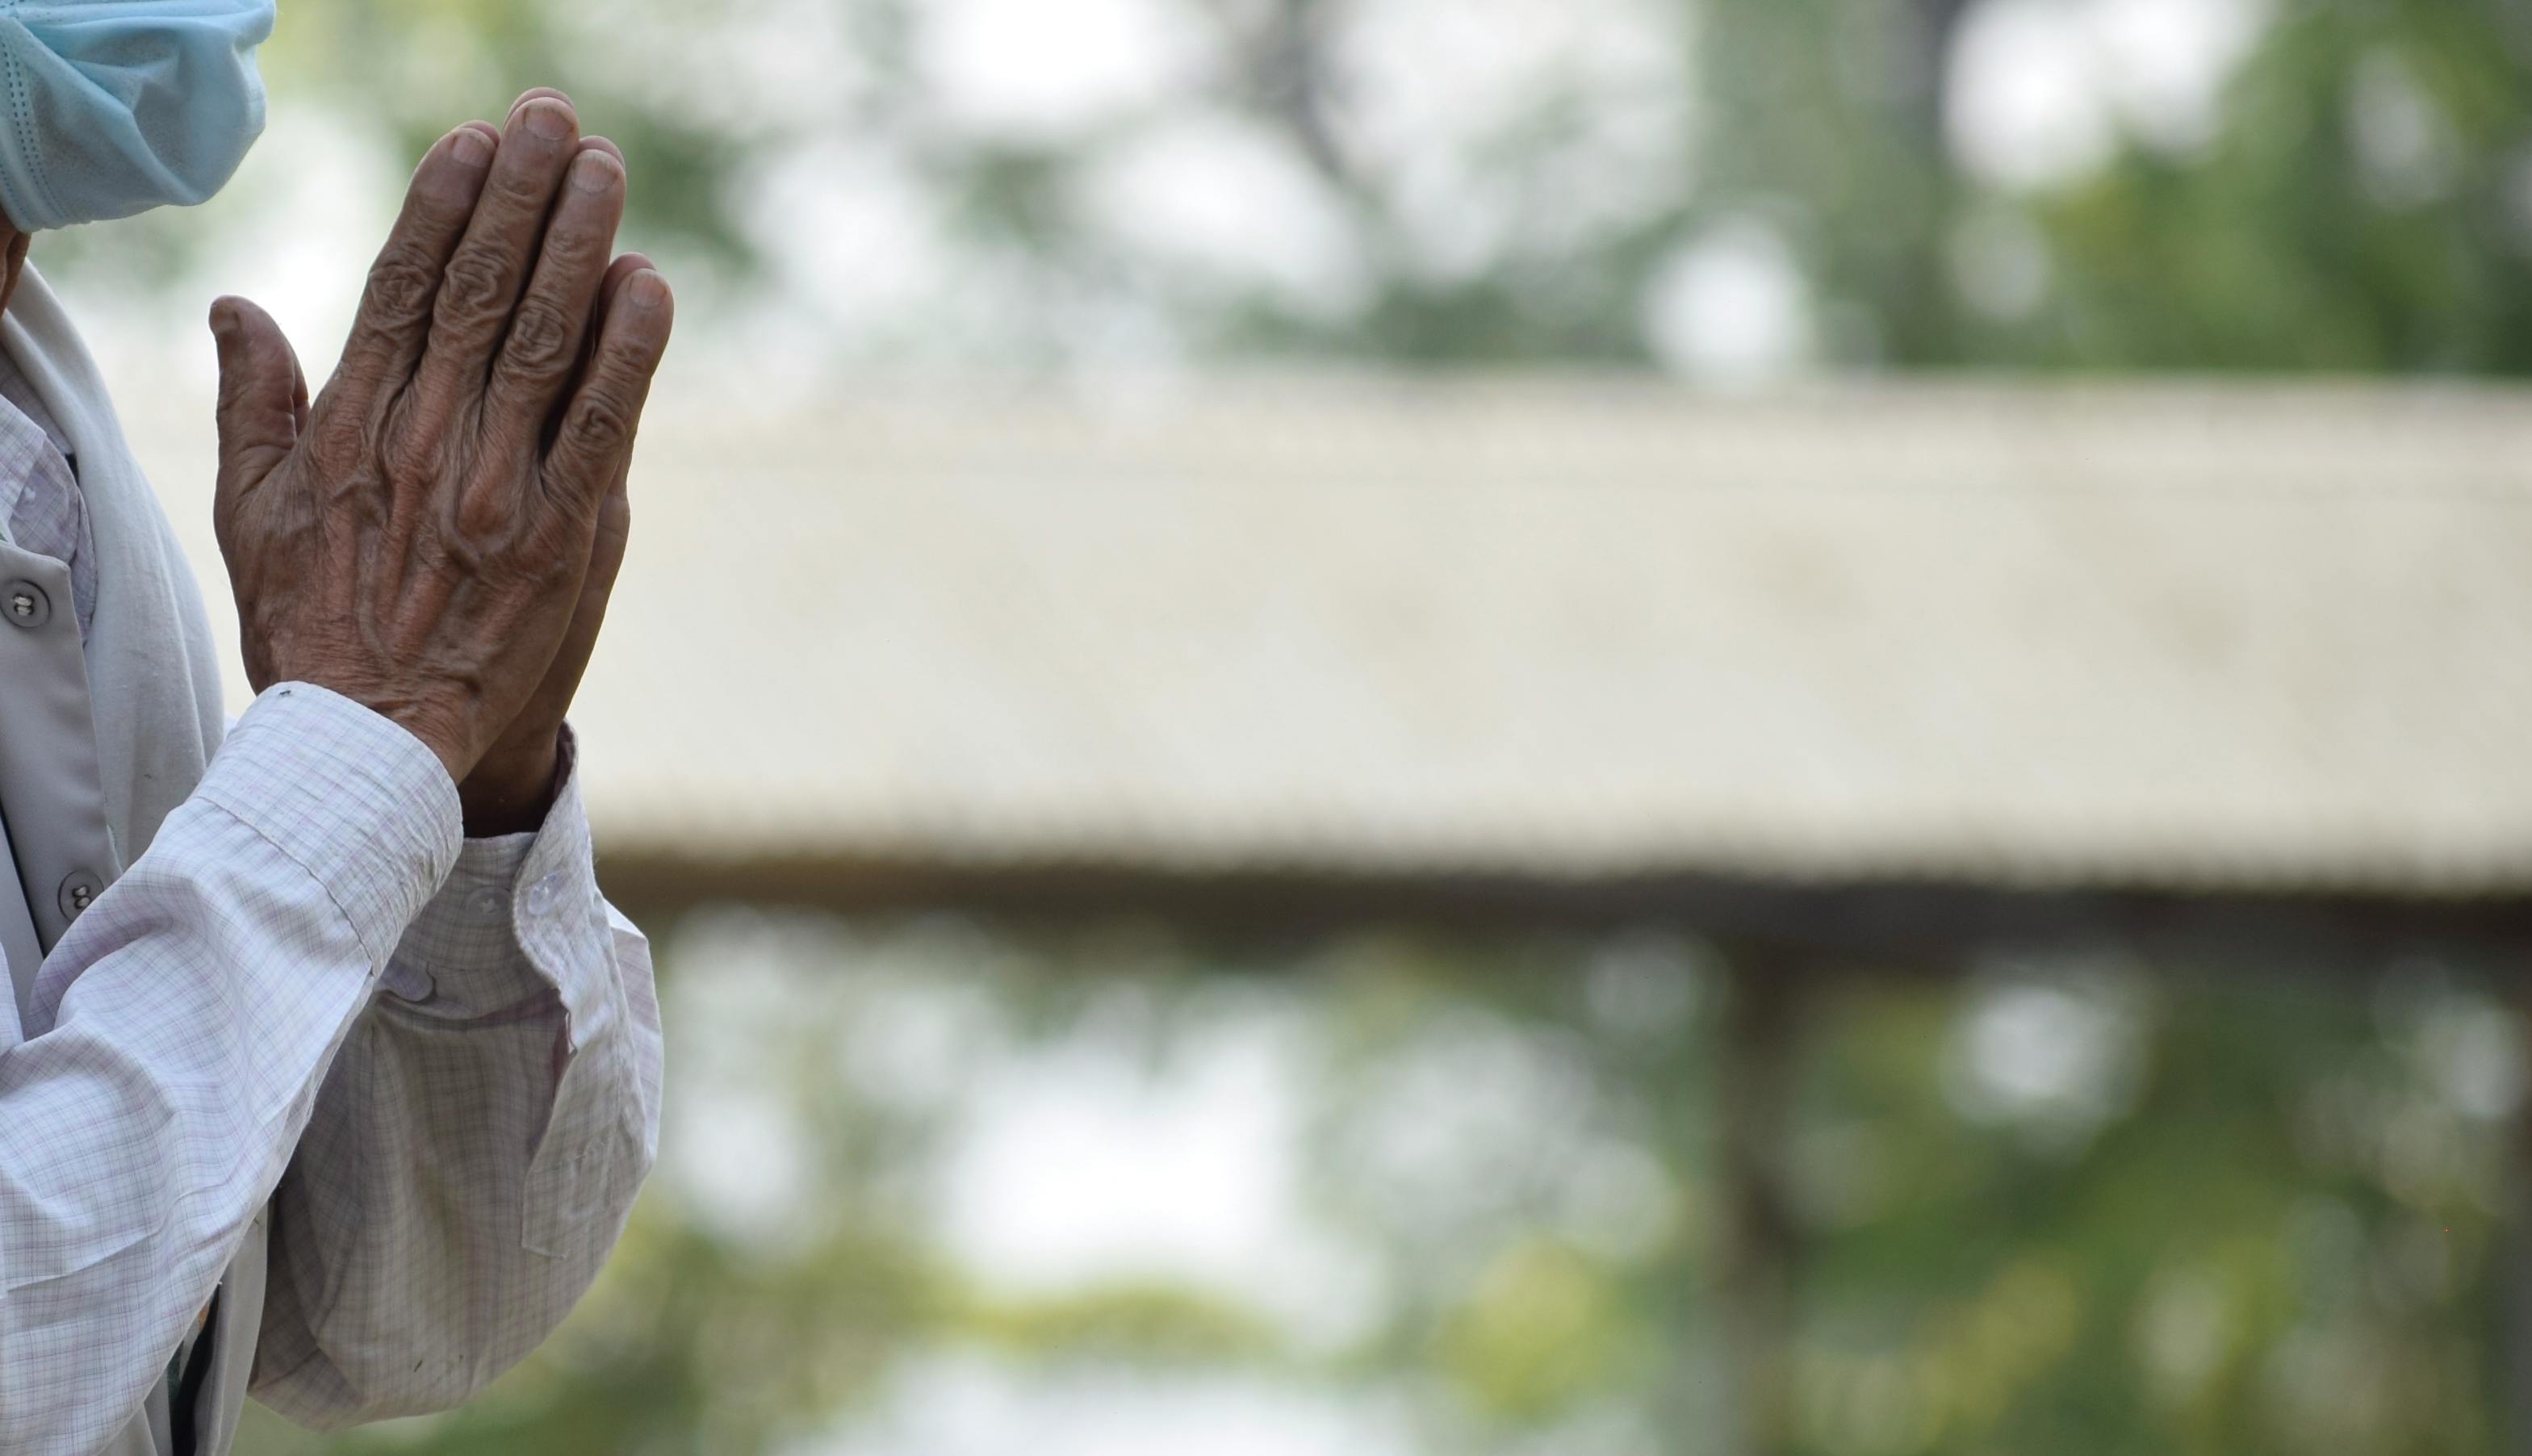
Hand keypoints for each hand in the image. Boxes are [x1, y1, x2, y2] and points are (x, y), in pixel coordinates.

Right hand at [210, 91, 672, 797]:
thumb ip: (254, 406)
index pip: (401, 290)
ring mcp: (495, 489)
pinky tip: (648, 285)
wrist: (371, 745)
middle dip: (518, 198)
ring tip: (604, 169)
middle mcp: (424, 445)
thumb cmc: (314, 627)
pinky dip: (628, 352)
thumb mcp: (254, 513)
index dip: (440, 208)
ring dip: (579, 245)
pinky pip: (603, 425)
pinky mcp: (562, 537)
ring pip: (545, 341)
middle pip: (480, 294)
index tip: (470, 141)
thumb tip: (236, 309)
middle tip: (552, 122)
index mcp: (352, 430)